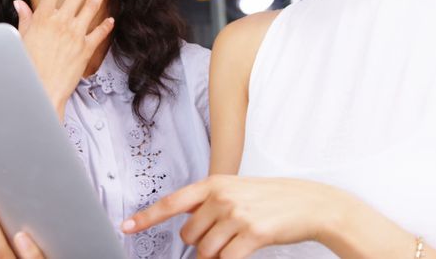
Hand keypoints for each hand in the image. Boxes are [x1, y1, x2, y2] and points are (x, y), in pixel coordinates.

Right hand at [14, 0, 113, 116]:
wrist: (42, 89)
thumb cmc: (28, 65)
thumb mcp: (21, 39)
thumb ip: (24, 19)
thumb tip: (19, 3)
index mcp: (43, 18)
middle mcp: (61, 22)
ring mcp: (76, 35)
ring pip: (91, 8)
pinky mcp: (85, 49)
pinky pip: (98, 33)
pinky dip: (106, 26)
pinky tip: (111, 19)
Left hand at [121, 175, 352, 258]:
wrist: (310, 203)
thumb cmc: (272, 198)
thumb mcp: (236, 189)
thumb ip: (209, 201)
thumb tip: (185, 218)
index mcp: (214, 184)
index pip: (172, 202)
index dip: (146, 217)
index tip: (126, 226)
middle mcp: (221, 197)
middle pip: (189, 236)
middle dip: (201, 243)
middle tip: (223, 235)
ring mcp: (237, 215)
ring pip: (206, 251)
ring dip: (217, 255)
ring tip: (236, 241)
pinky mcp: (252, 234)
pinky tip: (243, 250)